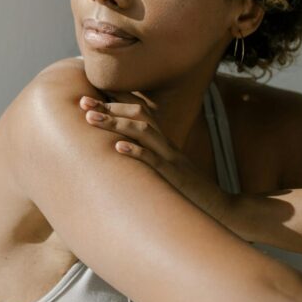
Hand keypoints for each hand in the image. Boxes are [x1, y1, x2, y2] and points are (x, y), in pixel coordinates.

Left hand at [79, 94, 242, 234]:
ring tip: (90, 119)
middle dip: (109, 106)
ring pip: (143, 131)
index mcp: (162, 140)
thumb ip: (146, 154)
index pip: (139, 110)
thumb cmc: (186, 190)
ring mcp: (171, 158)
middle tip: (82, 102)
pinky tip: (117, 147)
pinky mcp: (175, 176)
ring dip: (115, 123)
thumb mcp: (164, 167)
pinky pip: (155, 161)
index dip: (115, 99)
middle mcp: (165, 143)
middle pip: (138, 114)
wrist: (219, 208)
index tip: (90, 93)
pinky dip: (136, 152)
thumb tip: (119, 147)